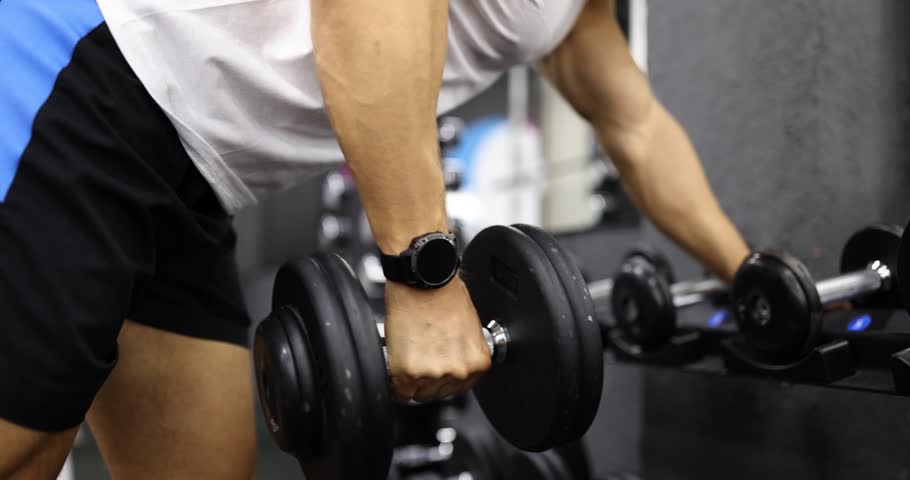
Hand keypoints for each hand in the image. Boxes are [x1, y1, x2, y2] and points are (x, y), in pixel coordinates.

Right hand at [384, 278, 491, 401]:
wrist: (424, 278)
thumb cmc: (444, 293)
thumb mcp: (468, 328)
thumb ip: (462, 353)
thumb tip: (453, 363)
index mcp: (477, 362)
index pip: (459, 388)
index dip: (444, 378)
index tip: (436, 370)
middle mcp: (458, 371)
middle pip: (438, 393)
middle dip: (427, 378)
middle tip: (420, 356)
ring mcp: (433, 373)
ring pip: (418, 393)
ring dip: (412, 378)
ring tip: (411, 351)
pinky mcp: (409, 372)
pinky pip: (400, 392)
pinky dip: (396, 382)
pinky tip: (398, 363)